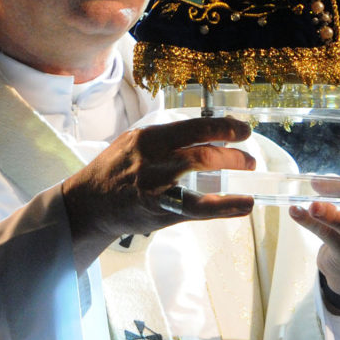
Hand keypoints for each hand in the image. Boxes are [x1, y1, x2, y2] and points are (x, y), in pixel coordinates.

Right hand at [62, 116, 254, 270]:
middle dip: (233, 153)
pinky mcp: (160, 211)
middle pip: (202, 153)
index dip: (224, 127)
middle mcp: (153, 161)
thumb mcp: (134, 141)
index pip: (194, 128)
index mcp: (148, 138)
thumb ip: (166, 136)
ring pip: (201, 176)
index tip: (243, 129)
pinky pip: (199, 209)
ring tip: (248, 170)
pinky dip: (226, 207)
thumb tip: (207, 131)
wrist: (90, 203)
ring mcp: (157, 188)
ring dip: (231, 171)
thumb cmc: (115, 168)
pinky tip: (245, 205)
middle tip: (250, 156)